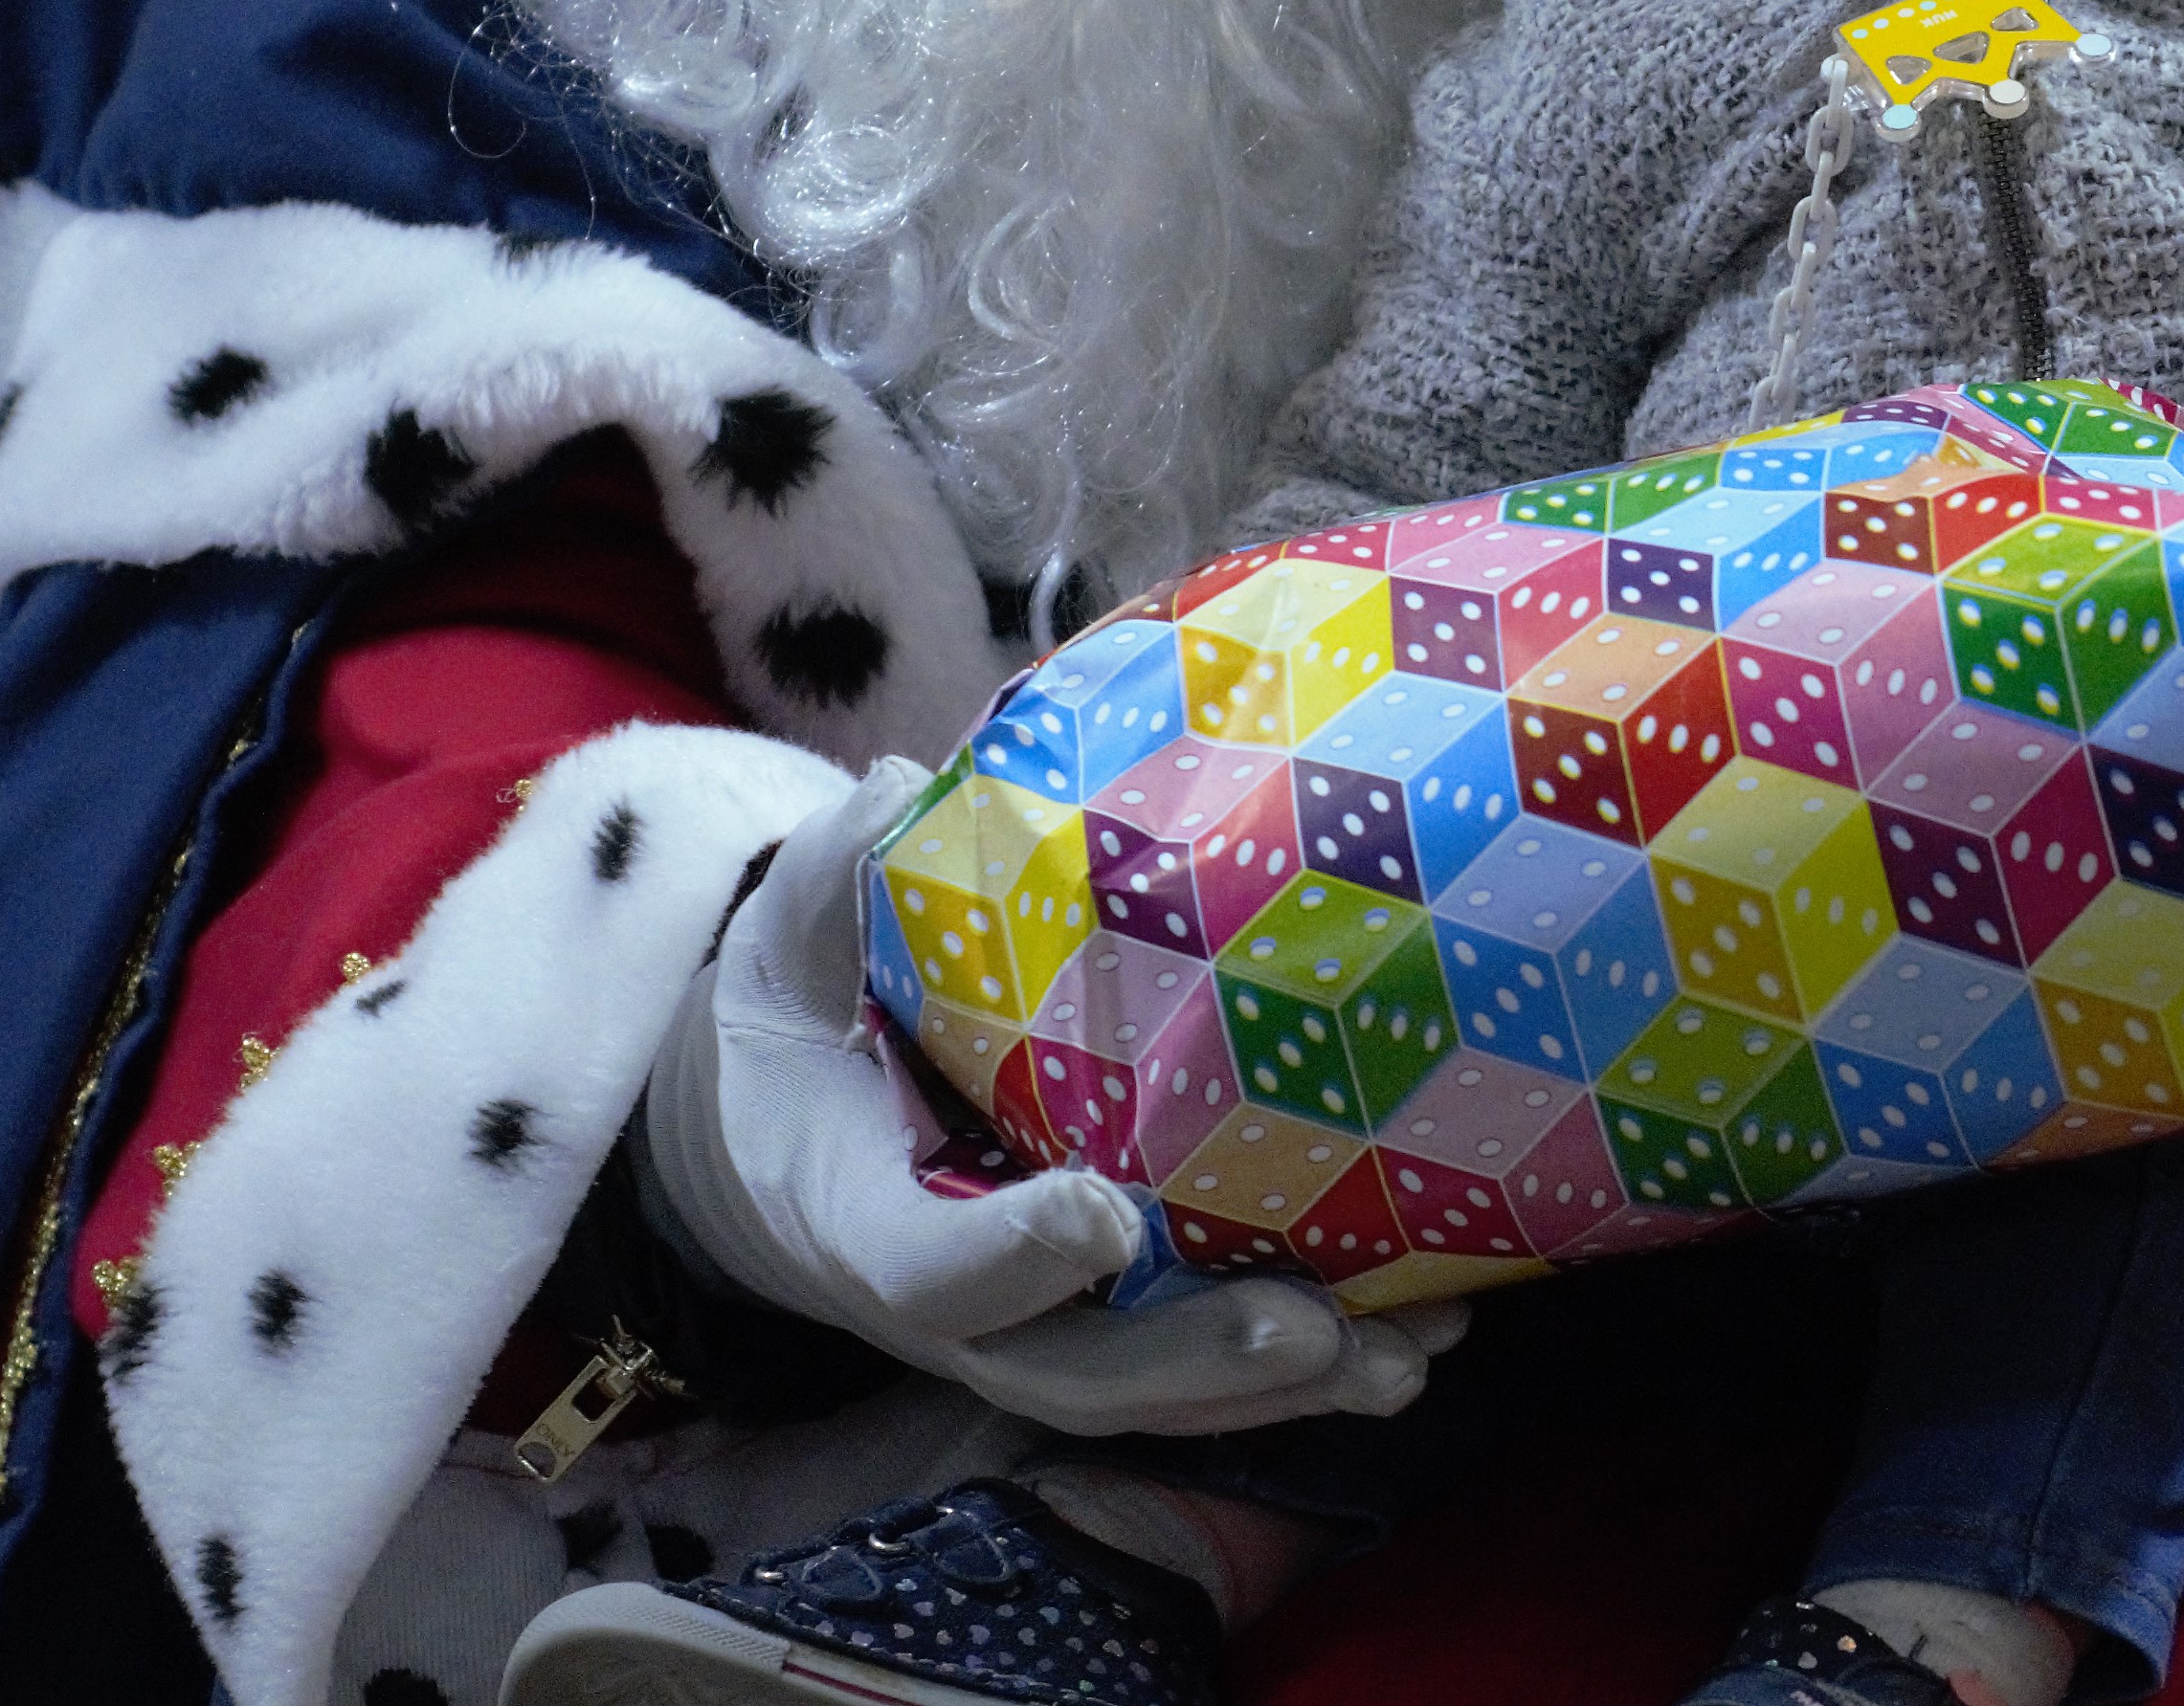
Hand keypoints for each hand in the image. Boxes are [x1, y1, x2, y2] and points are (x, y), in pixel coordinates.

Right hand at [642, 760, 1449, 1434]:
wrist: (770, 1122)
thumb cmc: (801, 1005)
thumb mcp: (795, 930)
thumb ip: (845, 866)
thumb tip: (916, 789)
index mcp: (851, 1211)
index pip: (926, 1265)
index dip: (1012, 1254)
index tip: (1101, 1215)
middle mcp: (944, 1308)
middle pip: (1069, 1370)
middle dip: (1196, 1355)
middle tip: (1312, 1325)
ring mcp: (1020, 1332)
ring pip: (1147, 1394)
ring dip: (1279, 1389)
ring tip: (1406, 1357)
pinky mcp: (1088, 1328)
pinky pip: (1190, 1378)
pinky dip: (1297, 1377)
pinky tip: (1413, 1343)